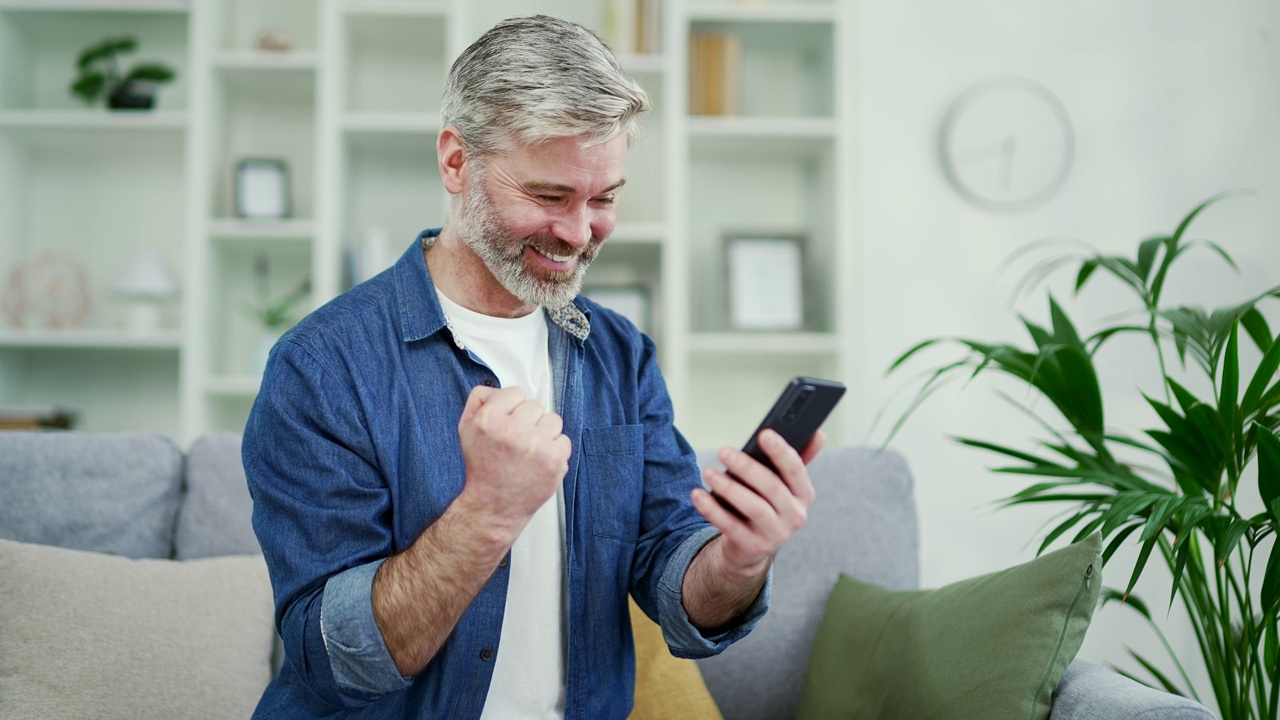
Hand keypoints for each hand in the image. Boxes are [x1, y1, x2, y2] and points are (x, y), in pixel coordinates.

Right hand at [456, 385, 570, 535]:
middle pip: (535, 406)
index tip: (508, 423)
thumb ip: (479, 400)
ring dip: (543, 433)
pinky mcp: (555, 461)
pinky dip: (554, 450)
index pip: (516, 392)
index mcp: (489, 419)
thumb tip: (498, 388)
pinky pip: (564, 440)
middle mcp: (513, 430)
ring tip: (529, 451)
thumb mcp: (466, 429)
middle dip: (528, 421)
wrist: (494, 506)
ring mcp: (536, 446)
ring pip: (553, 420)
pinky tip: (539, 462)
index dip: (512, 408)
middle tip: (517, 441)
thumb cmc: (482, 467)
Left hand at [691, 429, 824, 576]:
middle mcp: (795, 515)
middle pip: (771, 488)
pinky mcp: (753, 547)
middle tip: (724, 451)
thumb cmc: (766, 504)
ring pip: (753, 508)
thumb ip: (795, 458)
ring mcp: (775, 534)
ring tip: (708, 473)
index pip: (796, 470)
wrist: (751, 545)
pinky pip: (730, 526)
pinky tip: (698, 495)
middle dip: (747, 467)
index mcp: (804, 494)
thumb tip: (817, 433)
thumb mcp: (782, 483)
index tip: (764, 434)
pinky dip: (712, 510)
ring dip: (728, 488)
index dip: (781, 451)